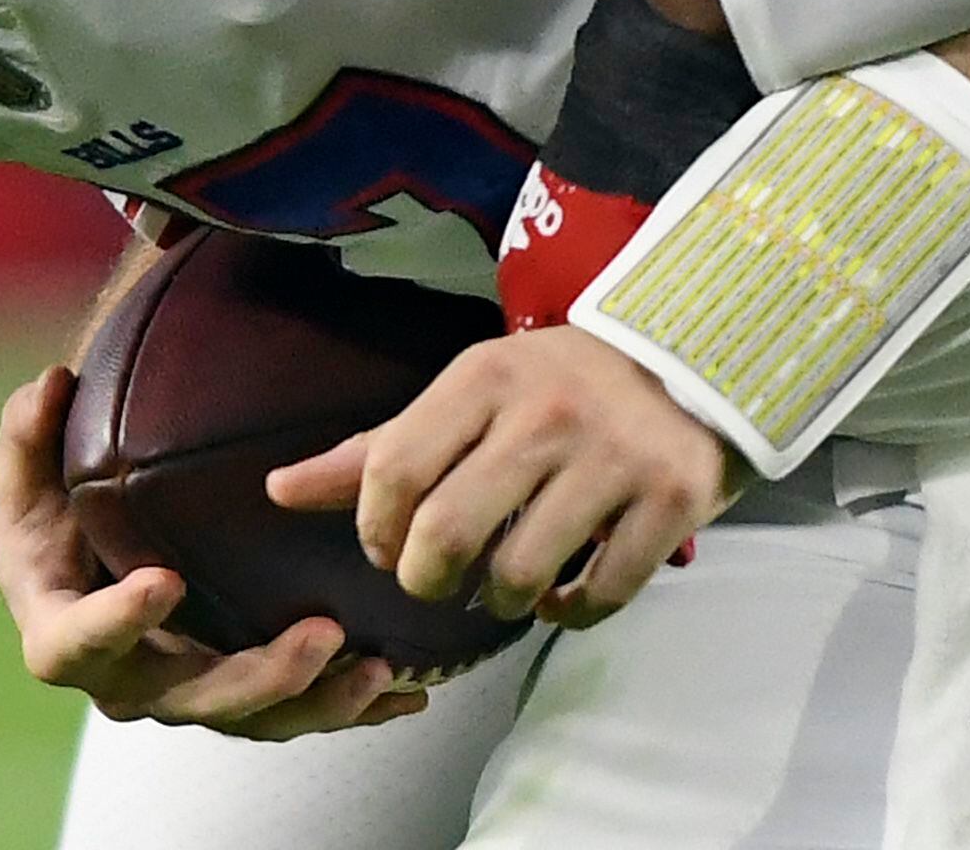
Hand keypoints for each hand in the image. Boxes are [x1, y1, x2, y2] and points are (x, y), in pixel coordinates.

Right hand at [0, 366, 428, 737]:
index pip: (79, 644)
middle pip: (194, 698)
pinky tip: (407, 693)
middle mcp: (133, 681)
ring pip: (256, 717)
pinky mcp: (242, 695)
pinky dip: (353, 706)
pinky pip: (298, 712)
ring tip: (379, 665)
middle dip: (261, 677)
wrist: (84, 571)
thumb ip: (29, 433)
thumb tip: (49, 384)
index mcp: (66, 635)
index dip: (116, 621)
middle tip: (323, 634)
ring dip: (320, 699)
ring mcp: (191, 693)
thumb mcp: (31, 476)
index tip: (162, 579)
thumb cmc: (57, 518)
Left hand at [270, 328, 734, 629]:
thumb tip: (278, 490)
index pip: (392, 470)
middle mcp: (548, 412)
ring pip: (519, 575)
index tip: (390, 545)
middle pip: (447, 533)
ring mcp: (614, 457)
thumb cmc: (560, 385)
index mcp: (486, 376)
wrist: (691, 357)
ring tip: (506, 581)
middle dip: (427, 579)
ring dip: (500, 600)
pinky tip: (563, 590)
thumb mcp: (469, 394)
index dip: (376, 531)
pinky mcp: (671, 499)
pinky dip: (570, 612)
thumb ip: (379, 448)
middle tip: (439, 578)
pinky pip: (600, 594)